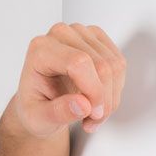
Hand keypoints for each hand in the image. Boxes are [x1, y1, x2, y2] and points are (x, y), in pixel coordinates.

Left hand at [6, 21, 125, 139]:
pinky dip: (114, 89)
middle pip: (101, 65)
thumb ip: (57, 113)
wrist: (40, 102)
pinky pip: (119, 64)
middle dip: (104, 100)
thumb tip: (83, 105)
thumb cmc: (35, 107)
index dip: (93, 90)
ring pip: (115, 66)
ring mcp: (81, 33)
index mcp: (40, 50)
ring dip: (110, 98)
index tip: (93, 114)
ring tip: (93, 115)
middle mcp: (61, 35)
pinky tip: (99, 101)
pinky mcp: (97, 39)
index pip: (79, 62)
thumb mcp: (38, 119)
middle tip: (92, 121)